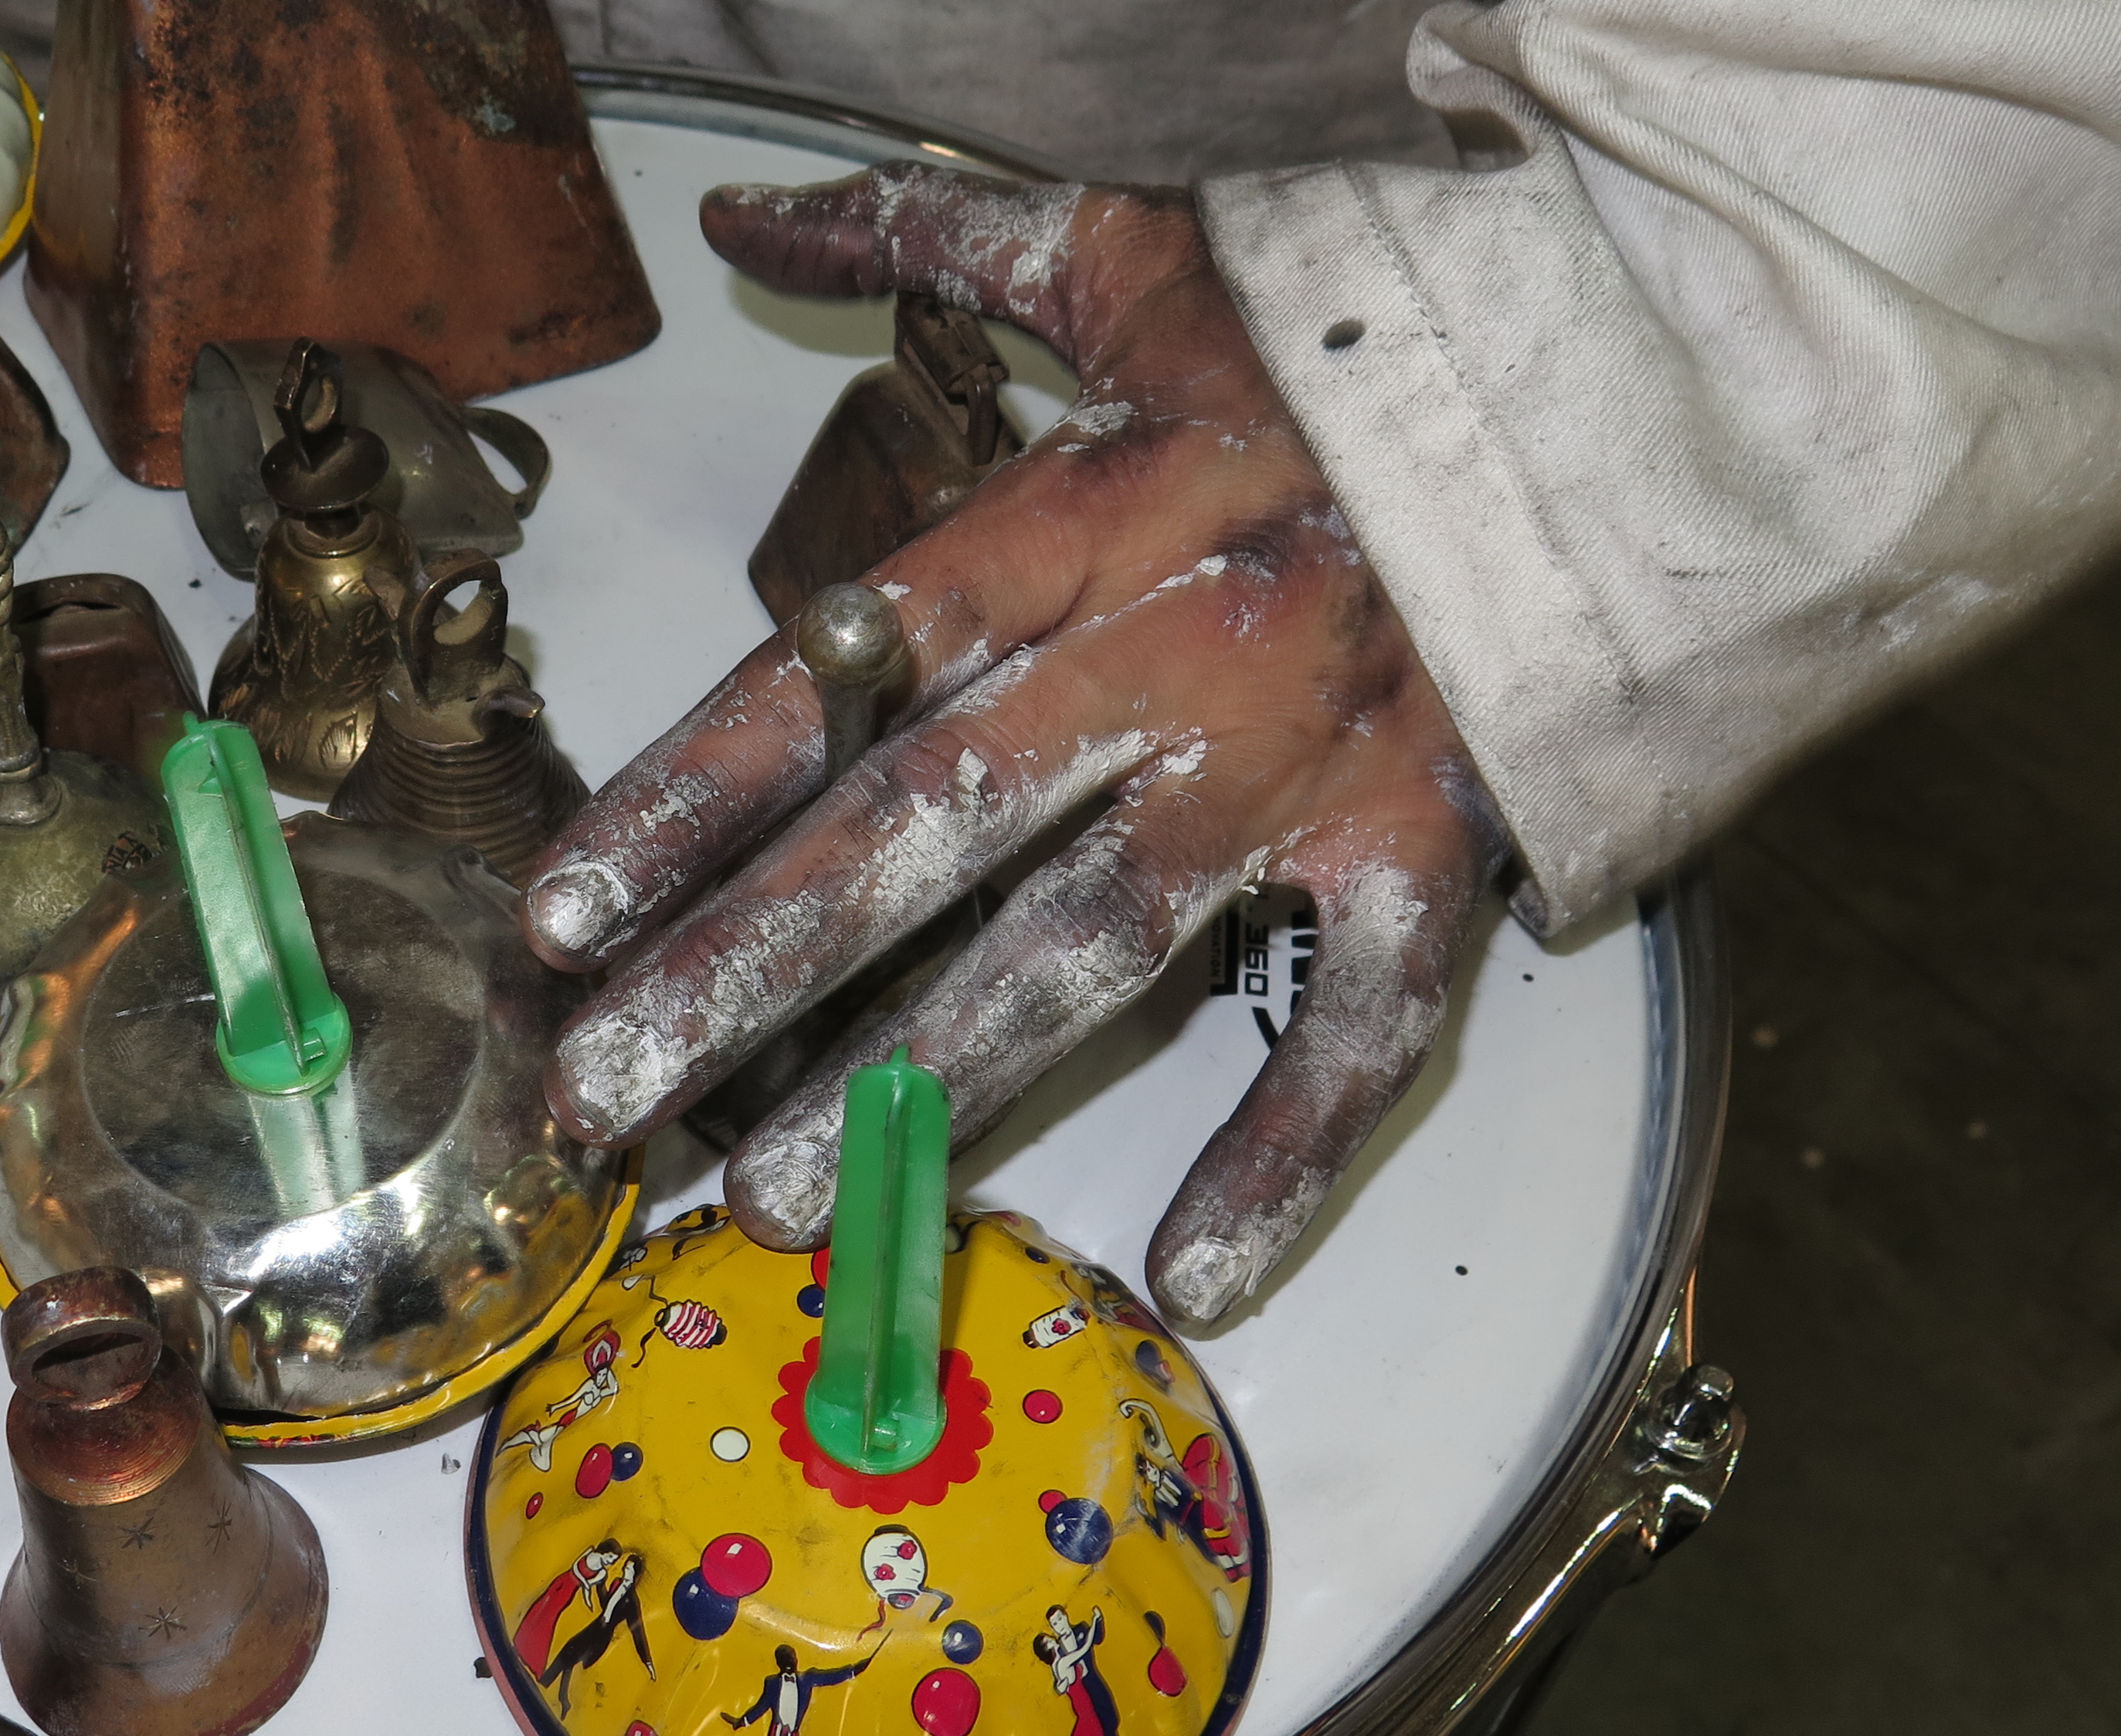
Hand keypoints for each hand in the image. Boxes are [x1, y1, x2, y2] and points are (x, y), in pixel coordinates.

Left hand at [522, 164, 1507, 1331]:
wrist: (1627, 359)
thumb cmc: (1355, 322)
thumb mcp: (1128, 250)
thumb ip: (921, 239)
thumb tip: (745, 208)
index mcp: (1072, 517)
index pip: (837, 672)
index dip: (686, 795)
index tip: (561, 912)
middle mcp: (1164, 652)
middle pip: (915, 835)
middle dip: (742, 978)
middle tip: (599, 1103)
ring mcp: (1302, 765)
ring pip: (1087, 946)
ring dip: (925, 1081)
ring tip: (778, 1192)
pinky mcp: (1434, 842)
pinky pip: (1362, 1024)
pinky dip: (1288, 1150)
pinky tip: (1192, 1268)